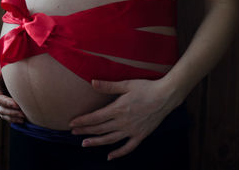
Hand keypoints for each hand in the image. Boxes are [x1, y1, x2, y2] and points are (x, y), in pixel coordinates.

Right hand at [0, 52, 25, 123]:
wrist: (11, 59)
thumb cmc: (7, 59)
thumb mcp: (2, 60)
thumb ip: (0, 67)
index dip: (7, 103)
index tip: (18, 105)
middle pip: (0, 108)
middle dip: (11, 112)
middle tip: (23, 114)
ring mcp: (0, 99)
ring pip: (3, 113)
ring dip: (13, 117)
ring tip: (24, 118)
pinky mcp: (7, 101)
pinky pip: (8, 113)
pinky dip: (14, 117)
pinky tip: (23, 119)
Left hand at [68, 78, 182, 160]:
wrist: (166, 96)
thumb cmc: (146, 88)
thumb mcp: (126, 84)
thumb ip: (108, 86)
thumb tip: (92, 82)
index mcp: (118, 109)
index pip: (95, 118)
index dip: (83, 121)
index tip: (72, 123)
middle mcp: (123, 122)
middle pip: (100, 129)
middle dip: (85, 131)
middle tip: (73, 132)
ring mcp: (132, 130)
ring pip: (110, 140)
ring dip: (96, 142)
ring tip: (84, 144)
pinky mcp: (141, 135)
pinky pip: (128, 148)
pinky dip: (118, 153)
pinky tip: (109, 157)